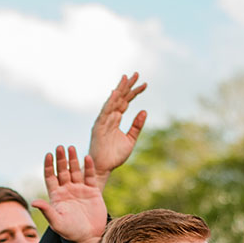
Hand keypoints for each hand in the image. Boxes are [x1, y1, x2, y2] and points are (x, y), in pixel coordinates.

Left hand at [34, 145, 107, 242]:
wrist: (89, 237)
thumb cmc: (70, 232)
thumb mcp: (56, 222)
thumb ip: (47, 210)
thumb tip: (33, 202)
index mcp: (56, 196)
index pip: (50, 177)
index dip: (49, 166)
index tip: (48, 154)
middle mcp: (67, 190)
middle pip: (63, 171)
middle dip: (61, 159)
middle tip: (60, 147)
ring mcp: (80, 190)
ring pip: (76, 171)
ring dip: (73, 160)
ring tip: (71, 148)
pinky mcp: (92, 191)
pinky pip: (90, 176)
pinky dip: (89, 167)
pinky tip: (87, 157)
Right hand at [88, 72, 146, 186]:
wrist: (104, 168)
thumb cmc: (115, 156)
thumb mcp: (130, 140)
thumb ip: (136, 126)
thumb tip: (144, 110)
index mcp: (116, 119)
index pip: (126, 102)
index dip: (134, 92)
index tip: (145, 84)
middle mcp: (109, 117)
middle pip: (120, 98)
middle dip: (127, 85)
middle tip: (136, 73)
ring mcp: (103, 121)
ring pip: (112, 101)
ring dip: (119, 89)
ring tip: (126, 78)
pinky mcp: (98, 126)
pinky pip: (105, 111)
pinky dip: (110, 102)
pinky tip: (116, 93)